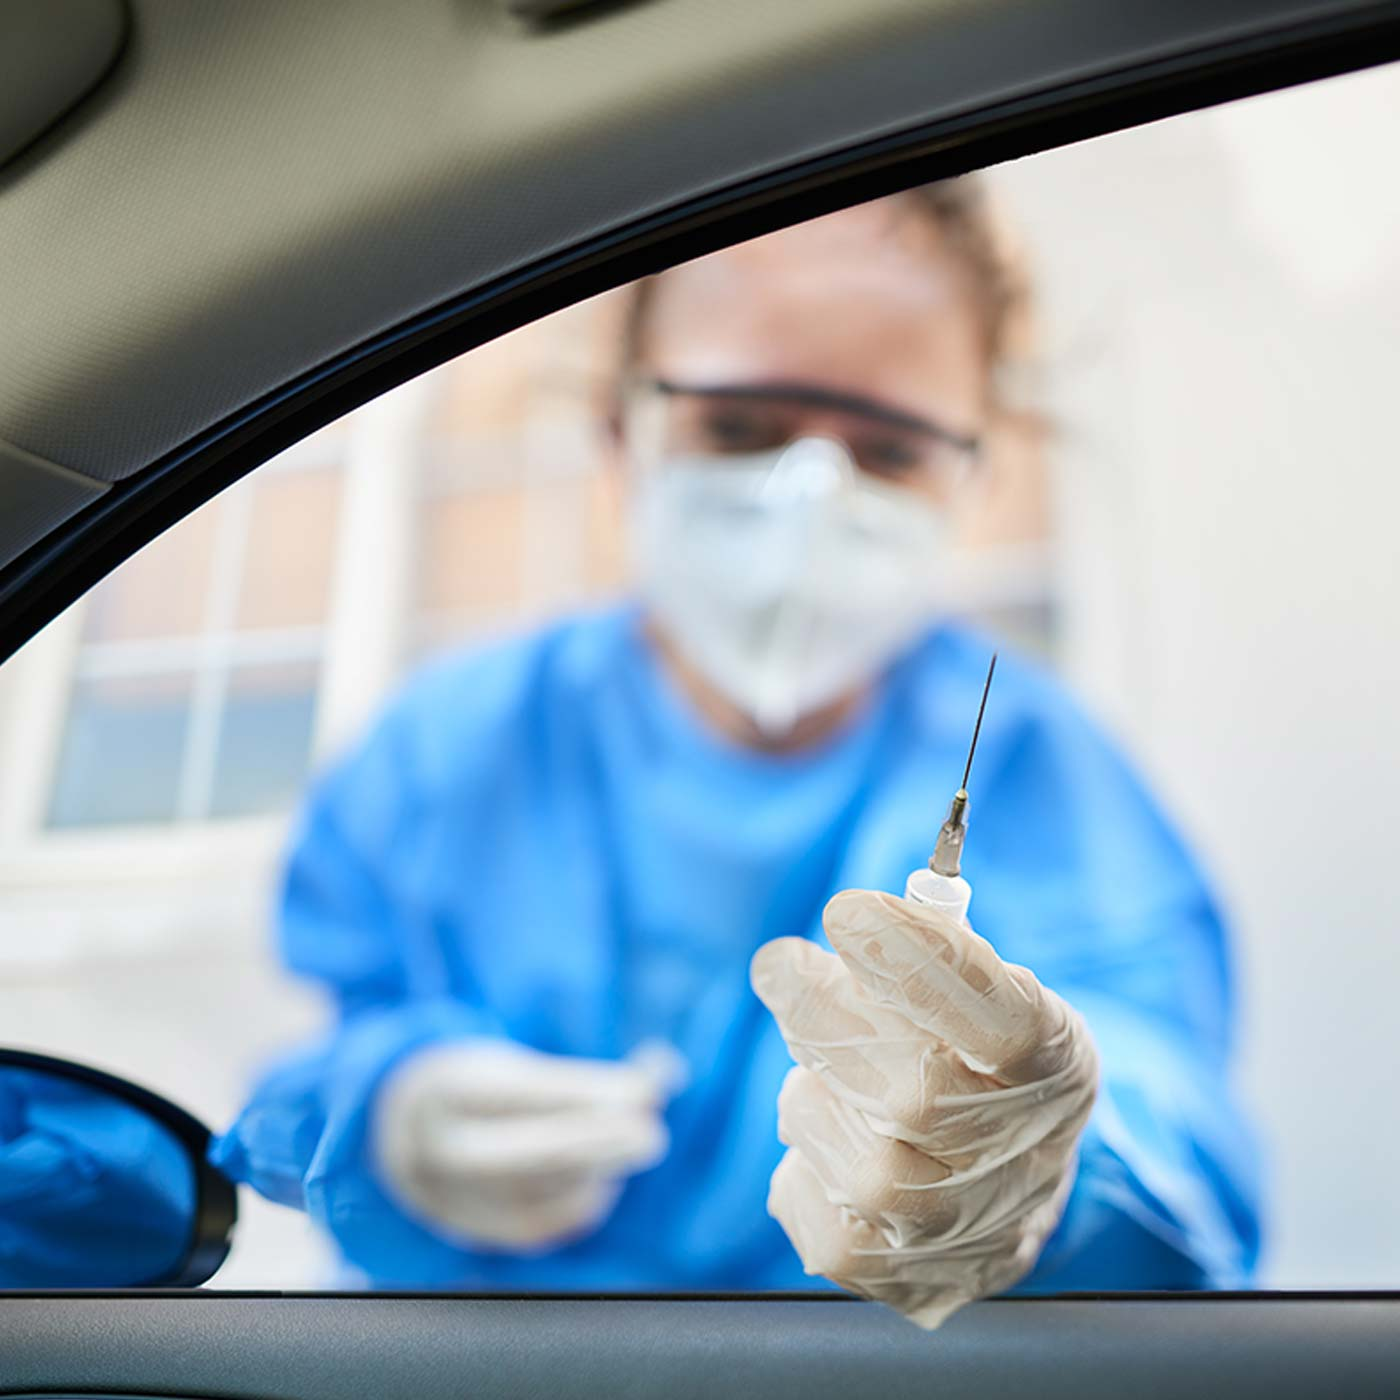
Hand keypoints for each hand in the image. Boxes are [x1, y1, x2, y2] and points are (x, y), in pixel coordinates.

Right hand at [373, 1039, 681, 1247]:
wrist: (405, 1138)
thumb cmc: (480, 1090)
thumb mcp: (513, 1069)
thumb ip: (582, 1082)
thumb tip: (665, 1077)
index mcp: (446, 1091)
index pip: (523, 1094)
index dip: (586, 1095)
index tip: (646, 1090)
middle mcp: (440, 1150)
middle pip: (527, 1153)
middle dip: (596, 1144)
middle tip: (652, 1135)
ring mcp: (453, 1198)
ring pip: (541, 1191)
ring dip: (602, 1167)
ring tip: (640, 1139)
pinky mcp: (478, 1233)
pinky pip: (542, 1224)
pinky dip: (584, 1198)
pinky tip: (605, 1177)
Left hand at [750, 889, 1097, 1327]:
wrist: (1012, 1183)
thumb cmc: (980, 1058)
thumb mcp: (987, 984)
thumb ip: (928, 952)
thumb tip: (853, 922)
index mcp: (1053, 1064)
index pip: (999, 1020)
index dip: (919, 966)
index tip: (847, 912)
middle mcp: (1024, 1158)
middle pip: (918, 1098)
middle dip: (829, 1020)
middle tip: (780, 965)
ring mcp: (972, 1234)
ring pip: (863, 1169)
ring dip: (817, 1098)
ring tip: (824, 1072)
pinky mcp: (915, 1285)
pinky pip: (824, 1227)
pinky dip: (804, 1170)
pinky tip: (828, 1139)